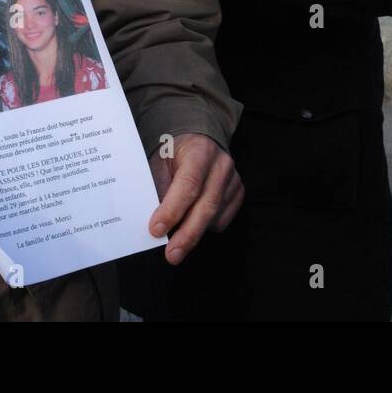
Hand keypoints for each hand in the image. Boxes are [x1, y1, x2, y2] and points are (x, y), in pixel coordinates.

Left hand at [147, 133, 243, 264]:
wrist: (198, 138)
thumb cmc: (173, 151)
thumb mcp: (159, 161)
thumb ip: (157, 187)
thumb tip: (153, 221)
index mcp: (199, 151)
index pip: (188, 185)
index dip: (172, 210)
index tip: (156, 230)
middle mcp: (221, 164)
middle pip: (207, 206)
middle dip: (188, 234)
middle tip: (172, 254)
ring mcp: (233, 179)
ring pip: (215, 216)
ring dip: (194, 231)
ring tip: (176, 238)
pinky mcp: (238, 191)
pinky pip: (223, 219)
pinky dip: (206, 227)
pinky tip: (192, 221)